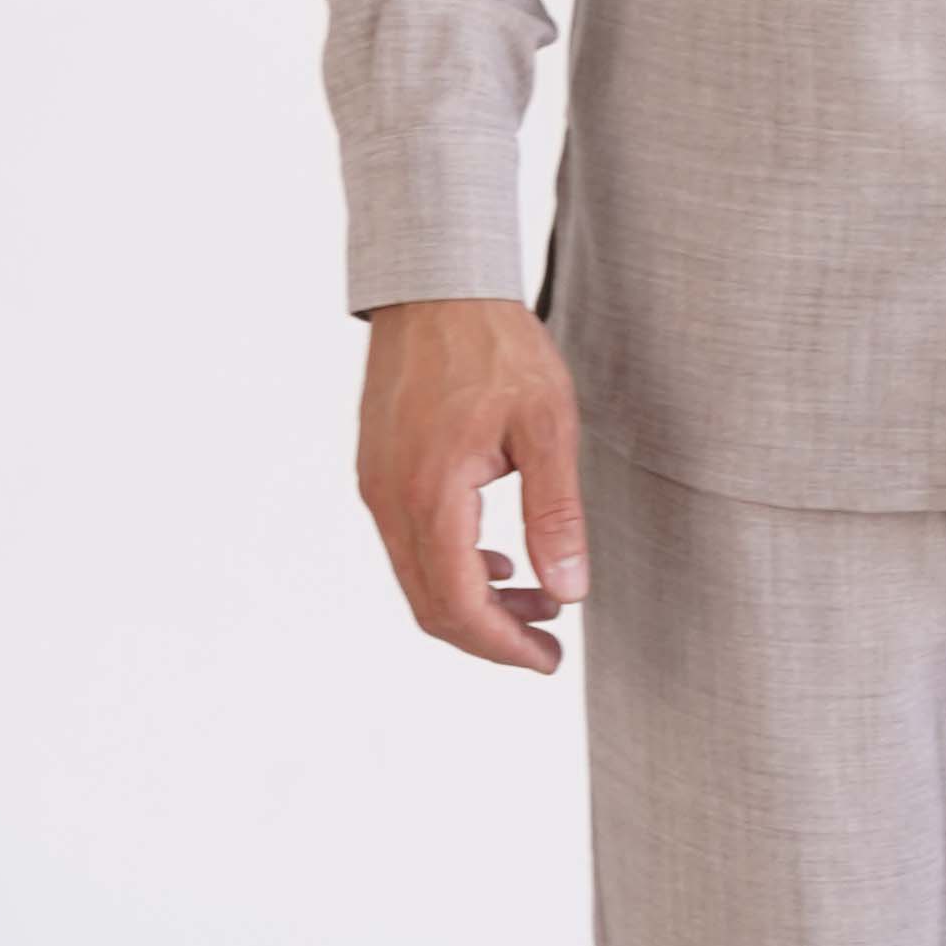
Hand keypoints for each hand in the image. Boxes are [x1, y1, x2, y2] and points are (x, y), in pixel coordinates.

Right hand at [357, 297, 593, 670]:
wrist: (436, 285)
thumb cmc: (495, 344)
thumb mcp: (547, 426)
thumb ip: (557, 515)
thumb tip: (569, 591)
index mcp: (431, 495)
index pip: (460, 605)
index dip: (505, 647)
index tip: (549, 659)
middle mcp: (390, 499)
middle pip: (432, 606)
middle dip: (492, 635)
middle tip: (549, 641)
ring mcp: (377, 486)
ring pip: (418, 579)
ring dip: (475, 601)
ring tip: (539, 596)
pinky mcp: (378, 472)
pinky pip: (408, 544)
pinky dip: (452, 568)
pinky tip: (498, 558)